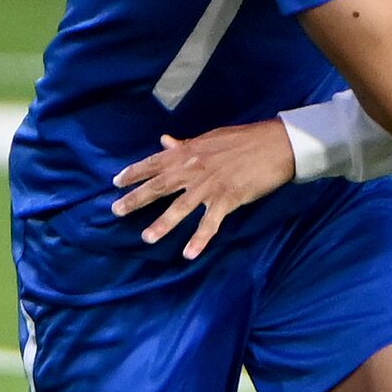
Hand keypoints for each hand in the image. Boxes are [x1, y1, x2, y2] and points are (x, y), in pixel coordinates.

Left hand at [111, 119, 296, 258]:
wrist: (276, 144)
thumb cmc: (244, 139)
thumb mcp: (210, 138)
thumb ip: (186, 144)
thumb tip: (165, 141)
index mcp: (188, 152)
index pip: (154, 162)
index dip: (134, 172)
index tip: (116, 182)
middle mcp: (193, 168)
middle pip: (159, 186)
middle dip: (136, 199)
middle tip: (116, 211)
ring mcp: (210, 186)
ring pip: (180, 208)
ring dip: (162, 224)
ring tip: (146, 238)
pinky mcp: (227, 199)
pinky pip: (210, 223)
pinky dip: (199, 240)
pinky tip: (188, 254)